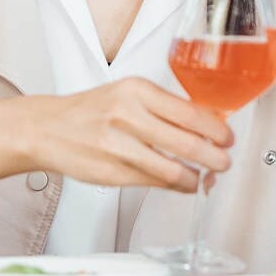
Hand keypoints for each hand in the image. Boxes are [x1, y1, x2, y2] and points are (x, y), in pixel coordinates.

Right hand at [38, 76, 233, 191]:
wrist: (47, 128)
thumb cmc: (91, 111)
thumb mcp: (127, 93)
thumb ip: (163, 107)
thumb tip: (206, 124)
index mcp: (135, 90)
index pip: (189, 112)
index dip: (215, 129)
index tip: (227, 137)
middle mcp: (126, 116)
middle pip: (185, 142)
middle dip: (213, 157)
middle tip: (224, 161)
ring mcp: (117, 146)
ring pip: (171, 169)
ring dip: (196, 177)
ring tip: (206, 176)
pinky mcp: (110, 173)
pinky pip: (153, 182)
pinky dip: (175, 185)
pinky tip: (183, 183)